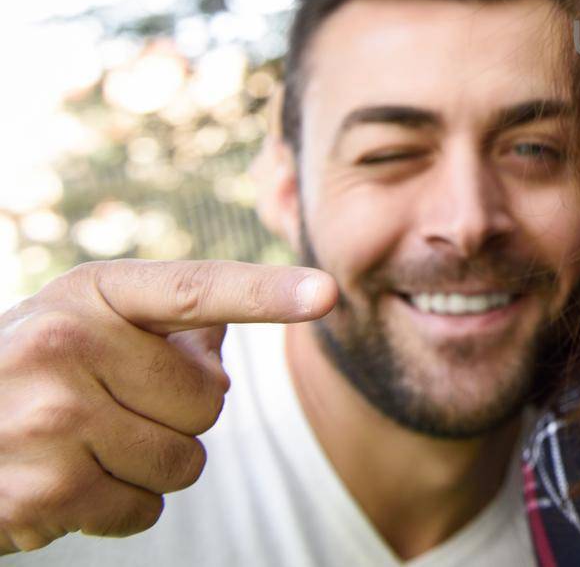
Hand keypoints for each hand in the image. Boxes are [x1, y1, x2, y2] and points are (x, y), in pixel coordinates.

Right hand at [0, 259, 335, 552]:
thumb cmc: (22, 374)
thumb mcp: (79, 324)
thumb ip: (163, 323)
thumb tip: (252, 313)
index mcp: (91, 292)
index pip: (195, 289)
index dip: (267, 292)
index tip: (327, 294)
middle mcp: (66, 345)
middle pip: (209, 401)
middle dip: (178, 418)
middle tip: (111, 412)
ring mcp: (51, 421)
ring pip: (184, 462)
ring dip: (151, 468)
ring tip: (85, 448)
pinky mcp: (43, 493)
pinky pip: (144, 512)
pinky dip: (119, 509)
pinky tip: (66, 485)